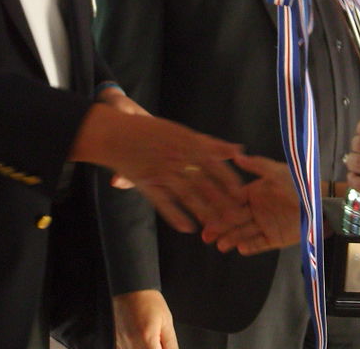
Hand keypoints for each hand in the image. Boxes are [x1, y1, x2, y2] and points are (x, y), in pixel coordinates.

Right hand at [70, 105, 247, 234]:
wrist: (117, 134)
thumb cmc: (152, 132)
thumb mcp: (184, 133)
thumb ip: (211, 144)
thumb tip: (238, 149)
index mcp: (189, 144)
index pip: (216, 165)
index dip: (230, 182)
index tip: (242, 196)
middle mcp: (178, 158)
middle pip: (205, 184)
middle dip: (221, 202)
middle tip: (236, 219)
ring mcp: (162, 171)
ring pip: (186, 195)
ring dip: (202, 212)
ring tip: (215, 227)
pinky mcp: (146, 183)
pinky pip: (163, 202)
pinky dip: (175, 216)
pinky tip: (187, 228)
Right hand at [112, 290, 176, 348]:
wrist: (130, 289)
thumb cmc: (148, 301)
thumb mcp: (166, 322)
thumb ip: (171, 345)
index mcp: (147, 339)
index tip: (164, 347)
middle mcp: (131, 344)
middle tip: (158, 342)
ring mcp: (121, 345)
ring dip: (145, 348)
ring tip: (148, 338)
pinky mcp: (115, 343)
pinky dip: (135, 348)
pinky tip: (139, 340)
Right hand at [205, 153, 299, 254]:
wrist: (321, 202)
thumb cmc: (298, 184)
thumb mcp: (276, 172)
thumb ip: (256, 165)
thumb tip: (236, 156)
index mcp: (254, 193)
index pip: (232, 201)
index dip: (219, 207)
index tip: (206, 212)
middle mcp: (256, 210)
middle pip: (233, 220)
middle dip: (219, 227)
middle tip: (206, 235)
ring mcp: (265, 225)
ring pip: (243, 234)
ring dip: (231, 239)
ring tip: (220, 245)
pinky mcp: (275, 239)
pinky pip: (260, 244)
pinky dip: (250, 247)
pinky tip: (240, 249)